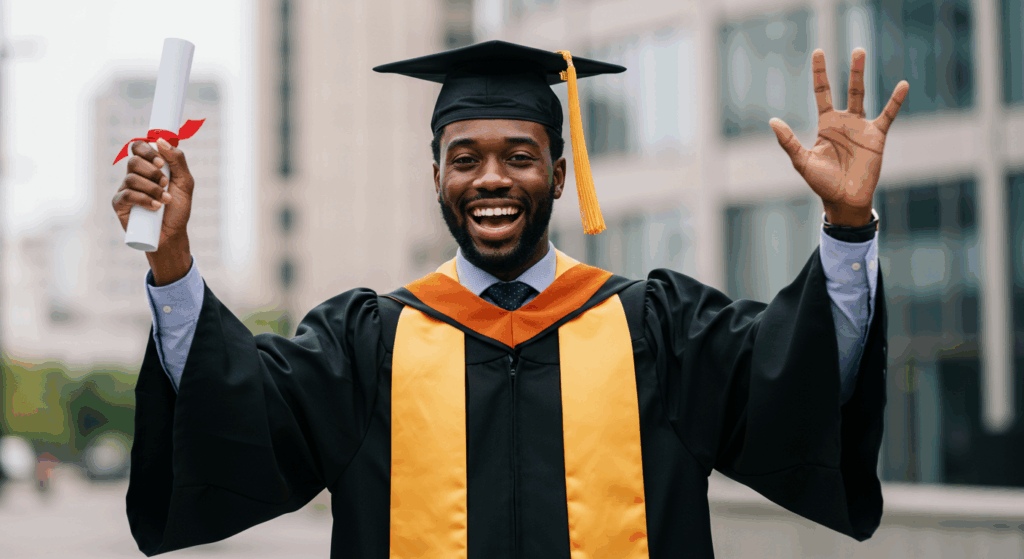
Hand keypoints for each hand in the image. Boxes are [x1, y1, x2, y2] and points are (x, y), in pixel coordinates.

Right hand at [111, 138, 194, 284]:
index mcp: (149, 167)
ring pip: (131, 178)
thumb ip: (177, 160)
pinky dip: (143, 199)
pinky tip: (155, 207)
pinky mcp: (120, 204)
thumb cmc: (178, 208)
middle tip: (166, 183)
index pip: (139, 147)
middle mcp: (135, 175)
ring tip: (164, 200)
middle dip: (153, 172)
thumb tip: (161, 141)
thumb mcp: (185, 182)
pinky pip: (126, 194)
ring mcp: (126, 189)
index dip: (147, 151)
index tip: (161, 163)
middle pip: (134, 161)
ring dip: (152, 188)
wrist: (172, 234)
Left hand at [770, 48, 908, 225]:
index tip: (819, 53)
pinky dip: (894, 102)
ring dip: (861, 76)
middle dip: (851, 70)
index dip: (820, 74)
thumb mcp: (802, 160)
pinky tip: (902, 85)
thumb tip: (773, 121)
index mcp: (826, 124)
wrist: (844, 200)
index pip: (822, 93)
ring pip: (863, 95)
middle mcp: (844, 122)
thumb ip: (788, 141)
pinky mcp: (876, 137)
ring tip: (862, 54)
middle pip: (847, 89)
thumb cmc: (822, 182)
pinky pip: (887, 115)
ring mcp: (861, 127)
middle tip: (856, 49)